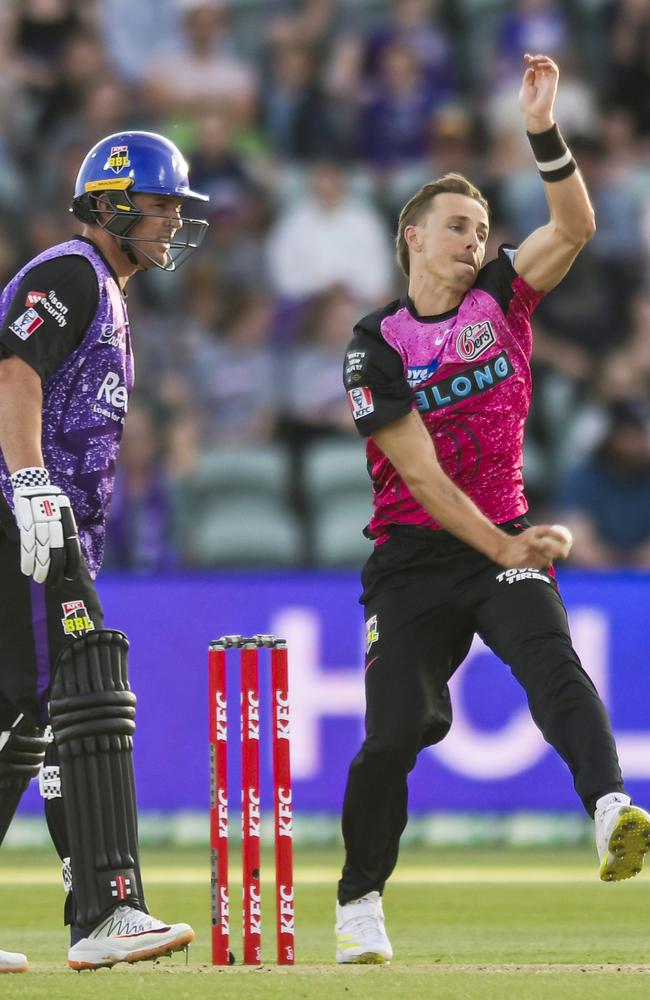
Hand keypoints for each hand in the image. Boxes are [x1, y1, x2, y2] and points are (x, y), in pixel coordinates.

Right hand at [11, 467, 80, 584]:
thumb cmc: (50, 504)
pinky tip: (26, 570)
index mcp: (68, 520)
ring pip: (41, 549)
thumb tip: (67, 555)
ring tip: (39, 579)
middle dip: (55, 569)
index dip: (71, 563)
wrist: (33, 484)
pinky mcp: (25, 521)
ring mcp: (40, 521)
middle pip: (57, 550)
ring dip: (40, 567)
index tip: (70, 577)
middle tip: (53, 583)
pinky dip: (27, 558)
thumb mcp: (63, 514)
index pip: (73, 545)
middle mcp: (55, 521)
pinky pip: (26, 544)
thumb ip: (65, 532)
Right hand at [493, 525, 571, 569]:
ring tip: (542, 559)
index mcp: (532, 532)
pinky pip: (538, 568)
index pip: (548, 531)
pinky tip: (535, 564)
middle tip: (564, 554)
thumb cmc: (522, 541)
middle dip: (559, 551)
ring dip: (548, 561)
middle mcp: (529, 542)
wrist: (504, 549)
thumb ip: (545, 536)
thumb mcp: (532, 534)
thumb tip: (567, 541)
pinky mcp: (524, 564)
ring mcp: (526, 554)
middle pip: (548, 547)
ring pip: (545, 560)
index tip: (566, 540)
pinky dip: (540, 567)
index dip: (558, 535)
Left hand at [519, 53, 558, 130]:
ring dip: (542, 60)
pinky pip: (554, 70)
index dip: (531, 60)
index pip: (535, 66)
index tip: (526, 56)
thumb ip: (528, 78)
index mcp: (535, 81)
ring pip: (549, 64)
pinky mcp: (553, 82)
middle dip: (536, 58)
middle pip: (542, 64)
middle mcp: (542, 79)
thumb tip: (531, 68)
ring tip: (534, 61)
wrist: (534, 113)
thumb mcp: (525, 88)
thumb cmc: (528, 104)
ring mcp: (548, 80)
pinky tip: (540, 66)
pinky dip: (548, 65)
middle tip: (529, 59)